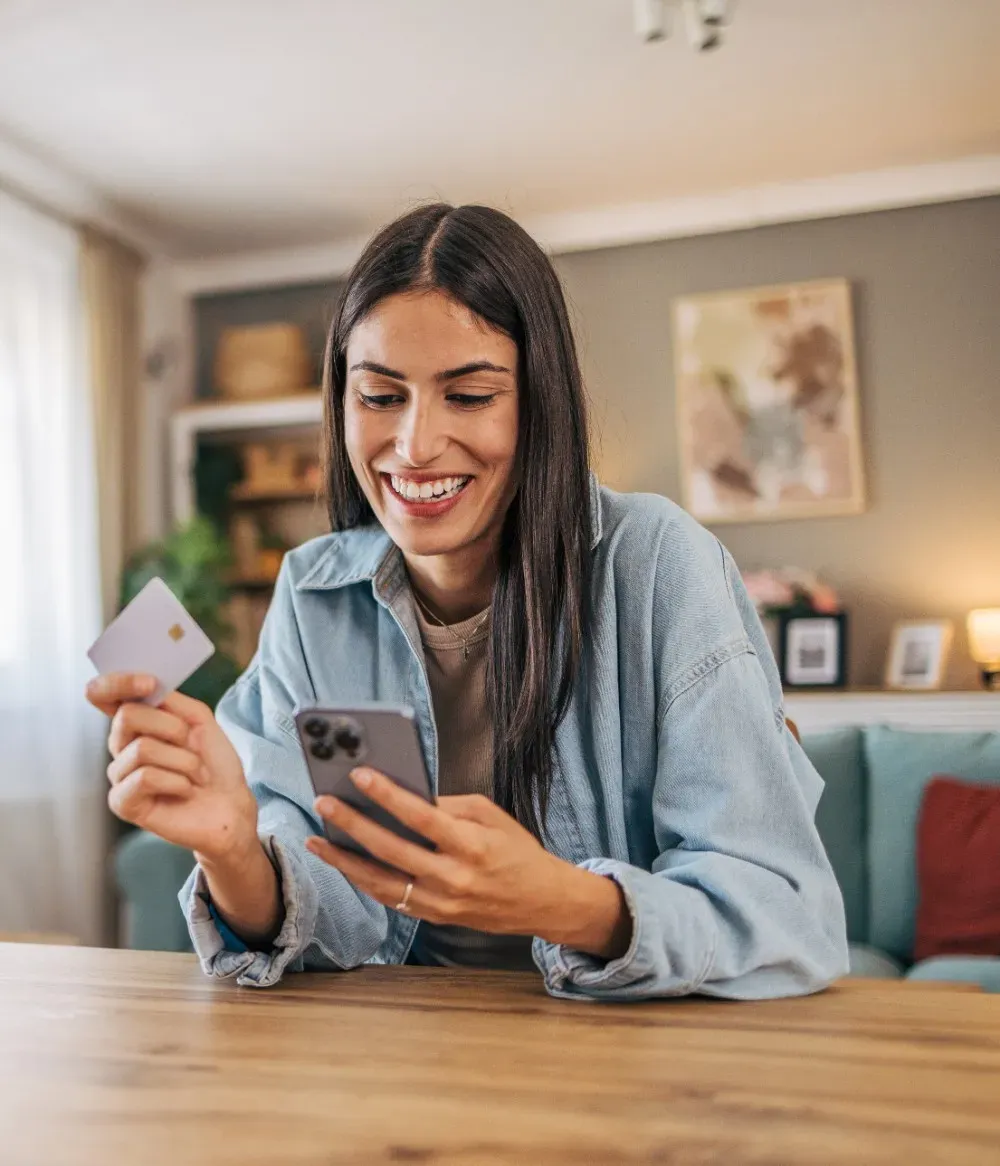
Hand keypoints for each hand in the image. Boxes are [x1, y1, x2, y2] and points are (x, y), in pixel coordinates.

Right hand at [86, 673, 258, 863]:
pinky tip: (185, 790)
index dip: (117, 682)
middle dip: (174, 727)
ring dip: (184, 760)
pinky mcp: (122, 802)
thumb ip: (170, 699)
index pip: (103, 694)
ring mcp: (119, 774)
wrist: (230, 805)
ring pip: (143, 748)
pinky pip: (145, 778)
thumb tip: (144, 685)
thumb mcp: (199, 719)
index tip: (150, 684)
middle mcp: (121, 745)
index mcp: (136, 722)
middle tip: (193, 745)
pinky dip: (177, 781)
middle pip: (127, 715)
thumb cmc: (214, 763)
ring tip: (195, 774)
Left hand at [306, 767, 631, 959]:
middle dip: (353, 824)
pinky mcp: (434, 917)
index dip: (388, 794)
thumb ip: (449, 806)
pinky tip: (344, 863)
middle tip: (325, 803)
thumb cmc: (518, 851)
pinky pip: (390, 898)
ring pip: (380, 882)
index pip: (421, 816)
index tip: (360, 774)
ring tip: (317, 840)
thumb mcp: (491, 816)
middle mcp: (453, 877)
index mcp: (471, 845)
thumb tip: (406, 795)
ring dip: (344, 860)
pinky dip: (364, 880)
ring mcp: (441, 902)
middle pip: (391, 849)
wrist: (542, 901)